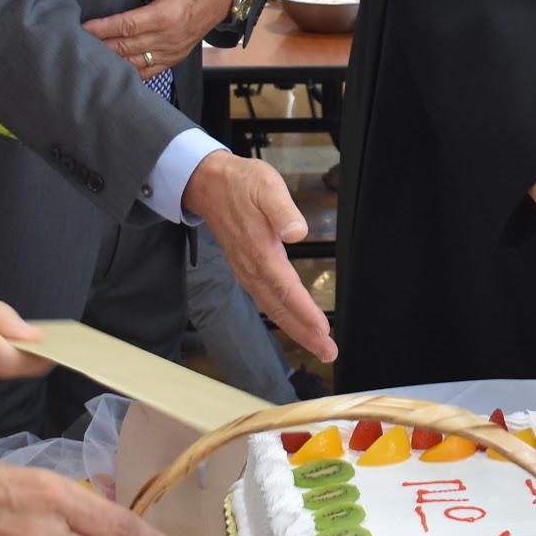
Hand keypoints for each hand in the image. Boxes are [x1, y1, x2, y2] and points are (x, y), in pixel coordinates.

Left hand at [83, 0, 235, 78]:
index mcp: (167, 14)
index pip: (126, 26)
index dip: (102, 28)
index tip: (83, 28)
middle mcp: (170, 37)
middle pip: (127, 47)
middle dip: (101, 46)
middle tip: (77, 44)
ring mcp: (174, 50)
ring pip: (135, 62)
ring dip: (112, 61)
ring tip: (90, 57)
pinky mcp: (176, 57)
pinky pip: (149, 71)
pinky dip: (130, 72)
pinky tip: (113, 69)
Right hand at [184, 150, 335, 359]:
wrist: (208, 183)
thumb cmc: (240, 184)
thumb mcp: (266, 186)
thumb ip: (282, 210)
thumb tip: (296, 232)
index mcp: (260, 250)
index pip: (286, 289)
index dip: (305, 313)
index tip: (323, 331)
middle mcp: (252, 267)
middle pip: (280, 307)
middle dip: (304, 332)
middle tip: (327, 351)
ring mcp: (246, 270)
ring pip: (272, 307)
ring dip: (295, 327)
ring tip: (317, 344)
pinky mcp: (245, 268)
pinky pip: (265, 299)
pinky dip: (282, 315)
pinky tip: (293, 321)